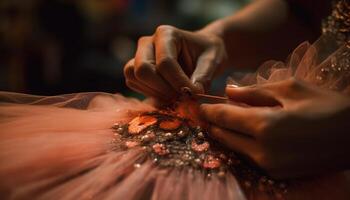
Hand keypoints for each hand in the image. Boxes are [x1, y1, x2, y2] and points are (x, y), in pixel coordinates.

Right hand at [124, 25, 226, 100]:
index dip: (178, 82)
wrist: (200, 53)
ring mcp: (138, 55)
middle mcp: (147, 42)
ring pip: (134, 77)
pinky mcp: (135, 69)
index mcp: (167, 34)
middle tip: (181, 97)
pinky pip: (133, 83)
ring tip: (175, 96)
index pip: (165, 62)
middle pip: (142, 70)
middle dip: (162, 89)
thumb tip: (191, 94)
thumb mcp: (213, 60)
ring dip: (154, 93)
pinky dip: (148, 94)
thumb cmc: (207, 53)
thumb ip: (204, 76)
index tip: (194, 94)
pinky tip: (167, 95)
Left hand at [200, 78, 349, 178]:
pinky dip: (241, 145)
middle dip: (213, 124)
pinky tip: (244, 134)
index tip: (199, 106)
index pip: (223, 118)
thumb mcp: (289, 88)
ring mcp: (269, 166)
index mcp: (264, 125)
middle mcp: (262, 150)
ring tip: (224, 122)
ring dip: (226, 135)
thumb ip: (253, 91)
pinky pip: (249, 157)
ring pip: (235, 149)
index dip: (209, 111)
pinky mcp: (277, 174)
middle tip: (207, 114)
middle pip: (224, 136)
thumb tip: (228, 91)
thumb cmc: (325, 105)